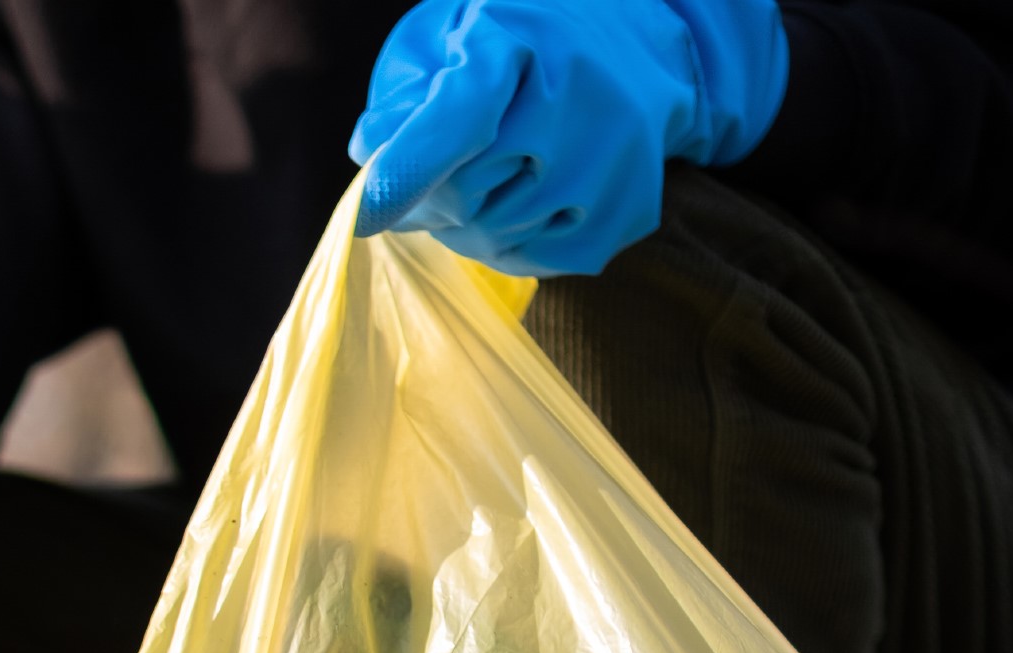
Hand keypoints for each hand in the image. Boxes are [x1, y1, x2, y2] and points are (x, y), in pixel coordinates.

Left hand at [350, 0, 788, 274]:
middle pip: (463, 196)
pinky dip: (508, 243)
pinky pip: (534, 261)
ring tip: (486, 175)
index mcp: (521, 39)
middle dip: (429, 196)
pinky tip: (521, 198)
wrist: (647, 41)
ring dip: (466, 222)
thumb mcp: (452, 30)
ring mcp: (610, 164)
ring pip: (494, 237)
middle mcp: (578, 103)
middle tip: (434, 172)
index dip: (408, 170)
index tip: (365, 214)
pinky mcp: (627, 211)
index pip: (458, 119)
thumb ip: (405, 89)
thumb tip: (374, 155)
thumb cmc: (525, 34)